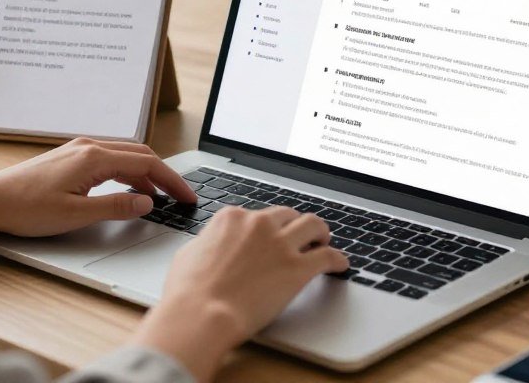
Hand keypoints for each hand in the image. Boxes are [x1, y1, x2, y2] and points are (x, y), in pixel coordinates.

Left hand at [0, 138, 196, 244]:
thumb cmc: (26, 208)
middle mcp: (89, 147)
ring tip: (159, 197)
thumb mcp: (76, 215)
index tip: (187, 197)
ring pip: (126, 155)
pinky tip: (128, 190)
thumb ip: (115, 207)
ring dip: (146, 173)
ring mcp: (79, 149)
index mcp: (94, 158)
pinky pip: (110, 159)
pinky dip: (128, 172)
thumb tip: (146, 203)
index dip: (171, 181)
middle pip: (140, 154)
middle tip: (181, 196)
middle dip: (164, 174)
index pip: (146, 164)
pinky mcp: (71, 157)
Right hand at [132, 205, 348, 380]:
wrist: (201, 313)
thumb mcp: (189, 254)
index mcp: (232, 218)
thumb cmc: (188, 291)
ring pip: (313, 225)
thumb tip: (211, 246)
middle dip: (293, 225)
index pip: (256, 214)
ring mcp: (280, 244)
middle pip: (286, 215)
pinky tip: (340, 264)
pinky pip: (328, 256)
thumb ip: (208, 243)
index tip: (268, 237)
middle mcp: (258, 224)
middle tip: (298, 237)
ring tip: (323, 241)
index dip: (264, 228)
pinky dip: (337, 259)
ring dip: (320, 232)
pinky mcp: (297, 268)